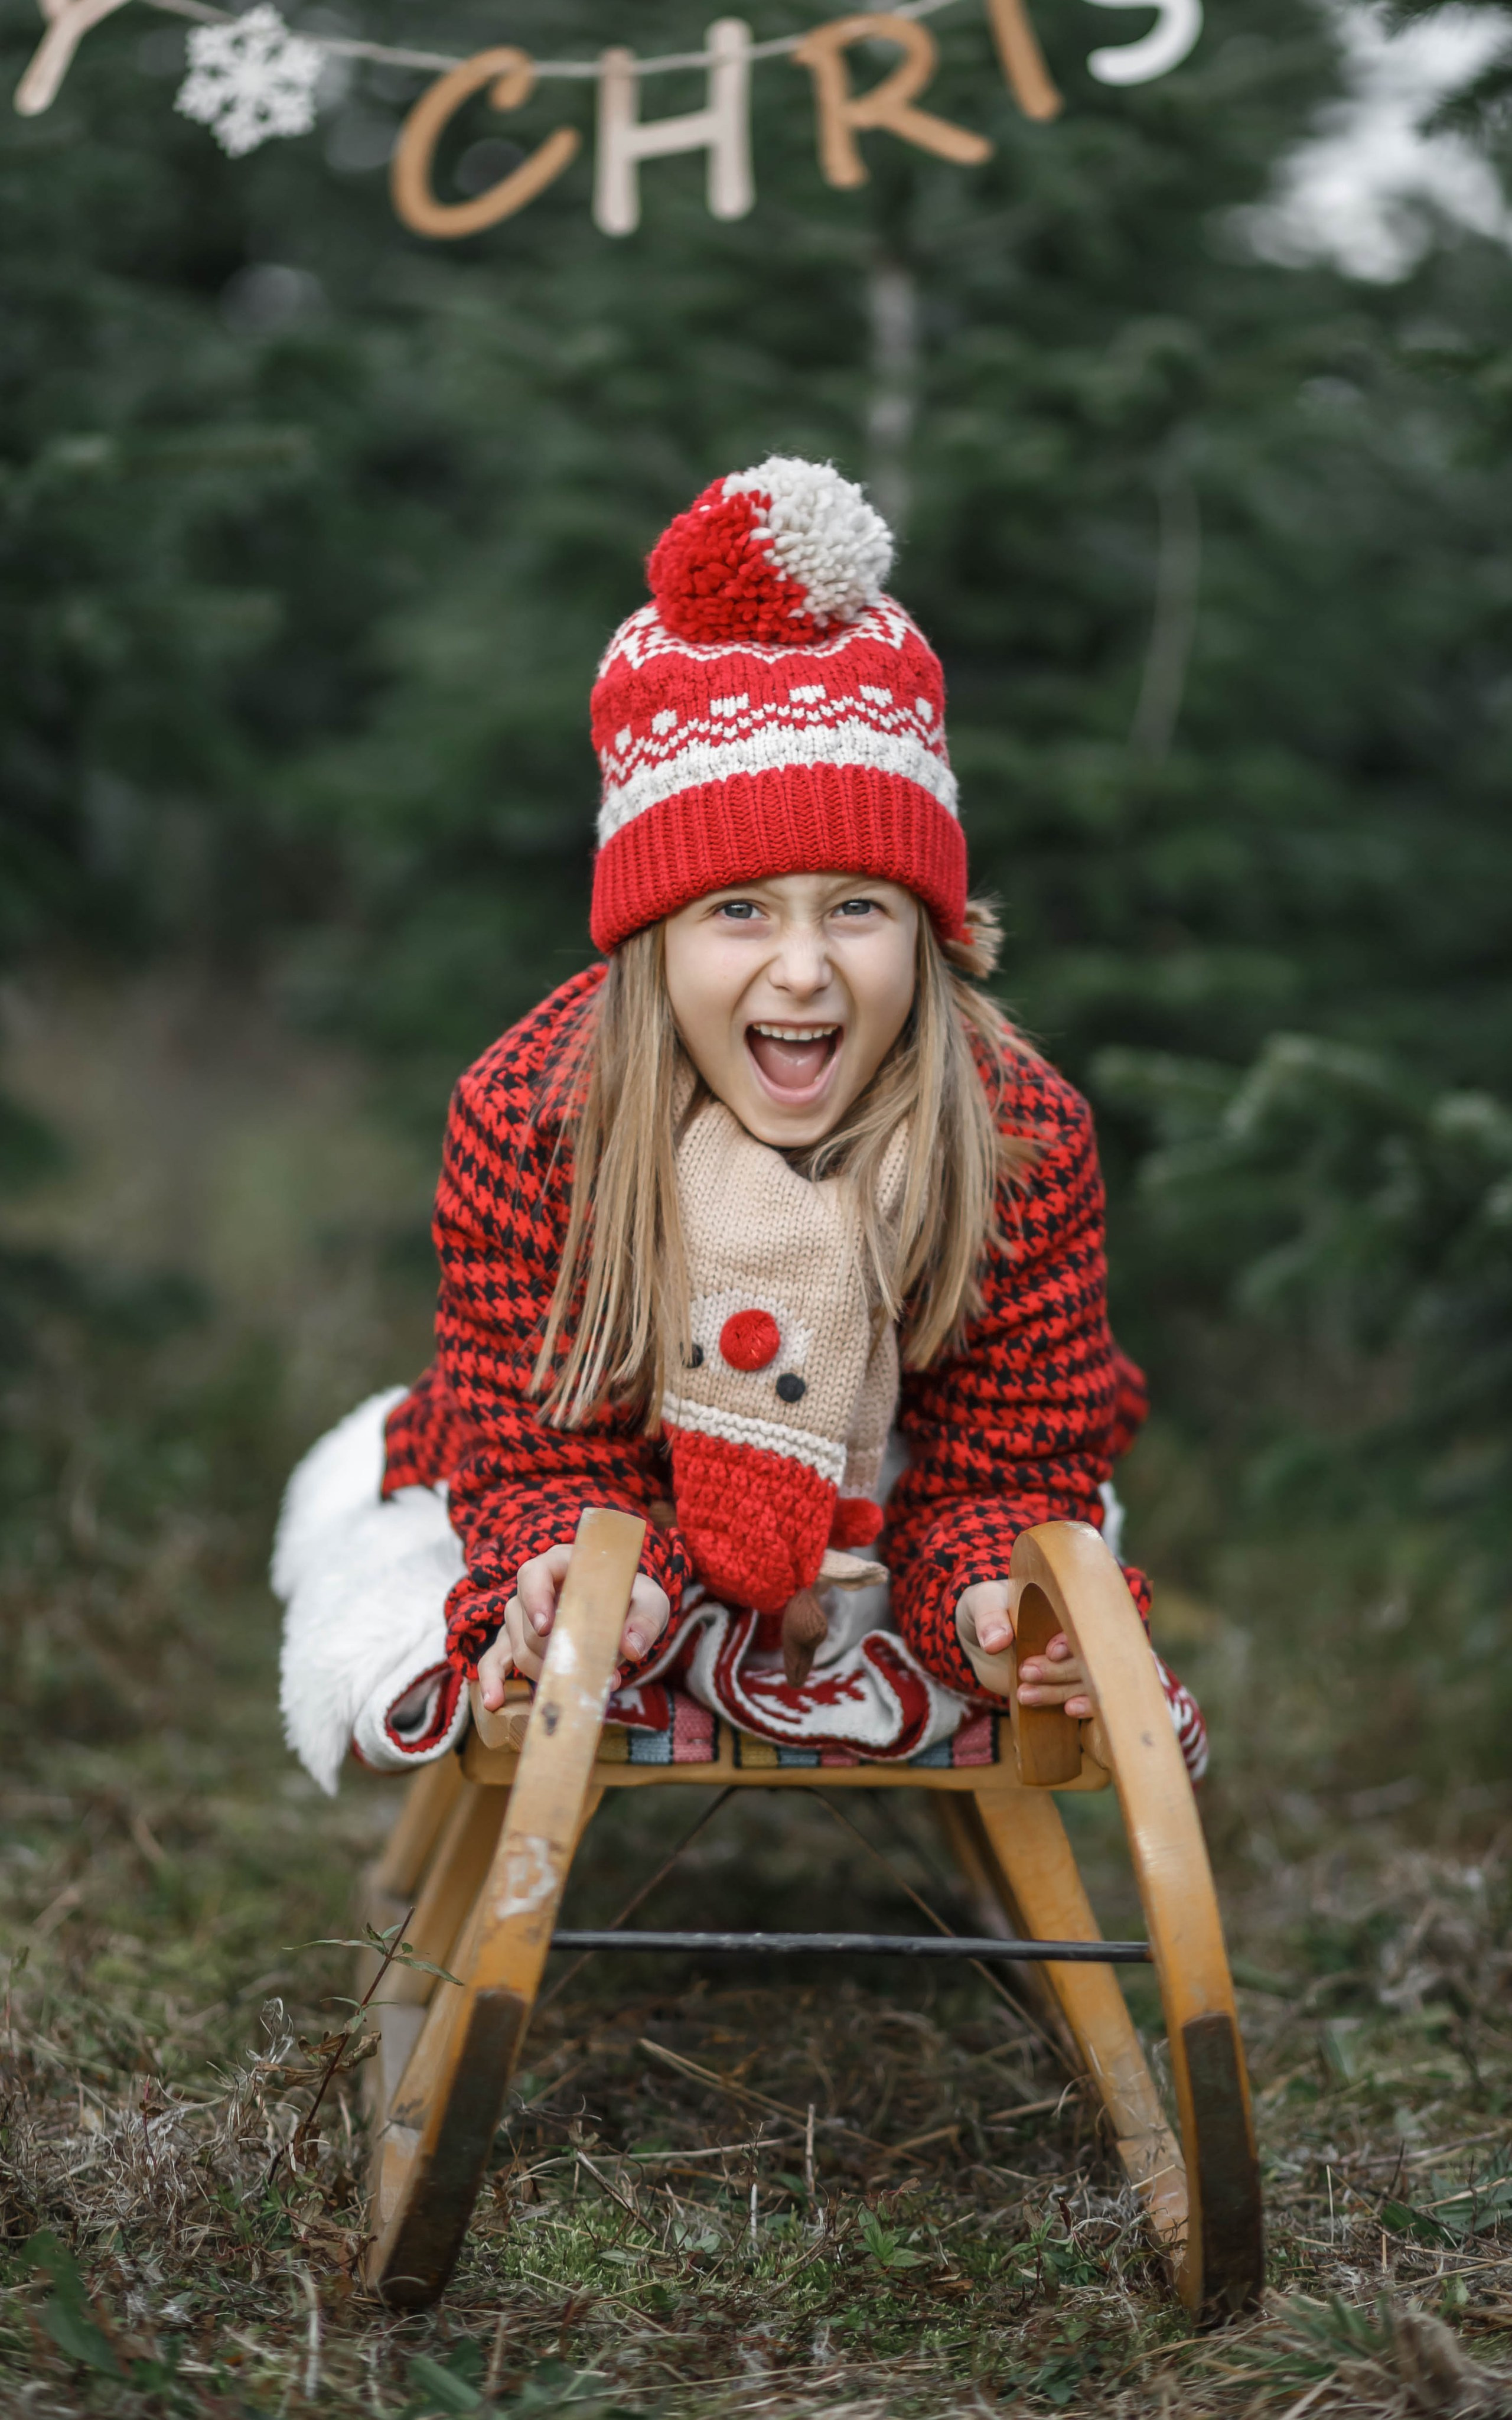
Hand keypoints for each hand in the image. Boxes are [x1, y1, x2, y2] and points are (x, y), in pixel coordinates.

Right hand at [475, 1544, 670, 1708]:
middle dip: (557, 1652)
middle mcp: (533, 1588)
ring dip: (547, 1671)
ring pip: (518, 1647)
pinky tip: (494, 1703)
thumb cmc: (632, 1600)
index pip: (534, 1574)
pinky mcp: (516, 1643)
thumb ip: (645, 1621)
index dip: (536, 1599)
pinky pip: (493, 1660)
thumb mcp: (651, 1603)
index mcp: (561, 1564)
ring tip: (579, 1687)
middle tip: (597, 1671)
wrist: (624, 1613)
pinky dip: (493, 1681)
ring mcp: (520, 1617)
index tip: (548, 1626)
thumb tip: (631, 1648)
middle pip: (527, 1621)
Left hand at [954, 1581, 1093, 1717]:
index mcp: (1063, 1605)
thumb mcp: (982, 1602)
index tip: (1052, 1651)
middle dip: (1059, 1670)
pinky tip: (1070, 1710)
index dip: (1074, 1640)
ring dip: (1060, 1692)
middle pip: (1086, 1657)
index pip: (1083, 1623)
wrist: (981, 1639)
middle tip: (1026, 1672)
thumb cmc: (986, 1608)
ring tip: (1024, 1695)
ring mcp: (1074, 1661)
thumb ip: (989, 1617)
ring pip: (1085, 1682)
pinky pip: (1086, 1697)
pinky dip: (1084, 1706)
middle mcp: (1076, 1634)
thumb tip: (995, 1642)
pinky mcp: (1066, 1684)